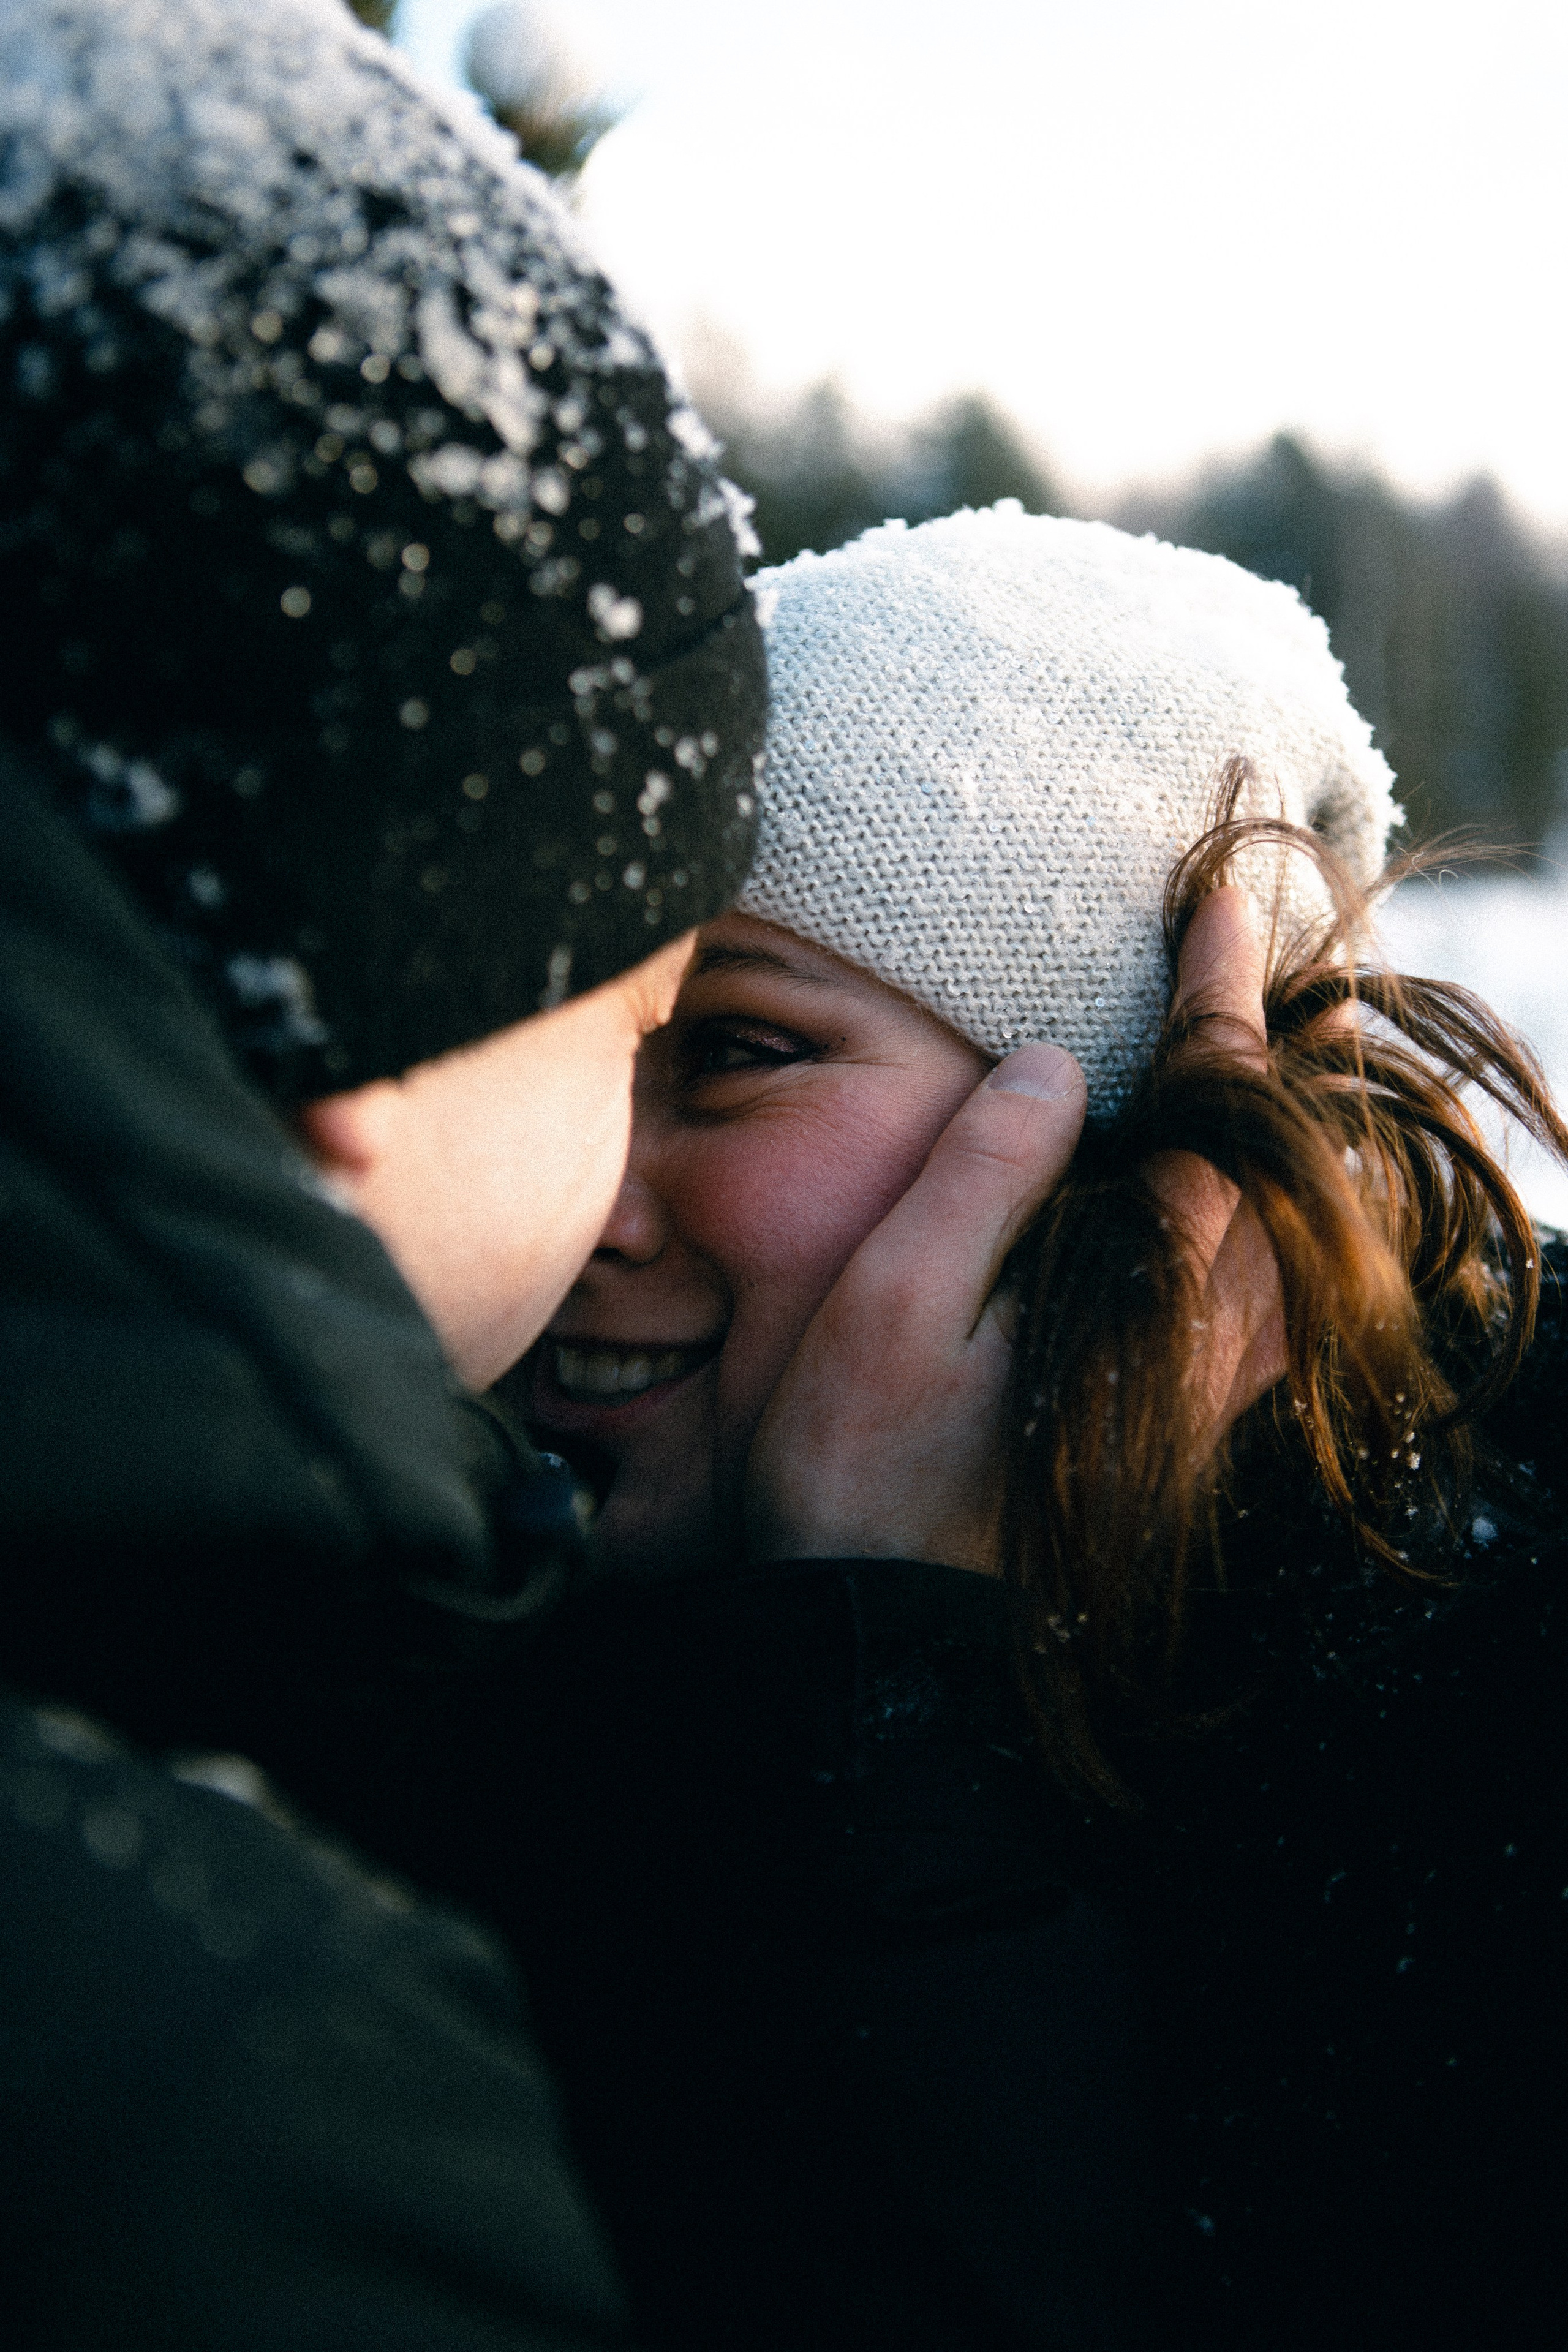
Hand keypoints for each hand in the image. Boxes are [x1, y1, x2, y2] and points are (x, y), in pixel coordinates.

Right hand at [745, 886, 1284, 1572]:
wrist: (880, 1647)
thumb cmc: (862, 1475)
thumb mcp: (887, 1306)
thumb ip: (979, 1177)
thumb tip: (1059, 1066)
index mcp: (1140, 1289)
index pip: (1213, 1107)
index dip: (1216, 993)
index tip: (1215, 904)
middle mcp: (1203, 1342)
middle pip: (1297, 1173)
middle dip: (1298, 1058)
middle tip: (1286, 968)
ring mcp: (1203, 1395)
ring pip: (1300, 1246)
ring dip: (1295, 1141)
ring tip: (1276, 1065)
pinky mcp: (1180, 1432)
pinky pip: (1272, 1309)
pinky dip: (1280, 1229)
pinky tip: (1243, 1211)